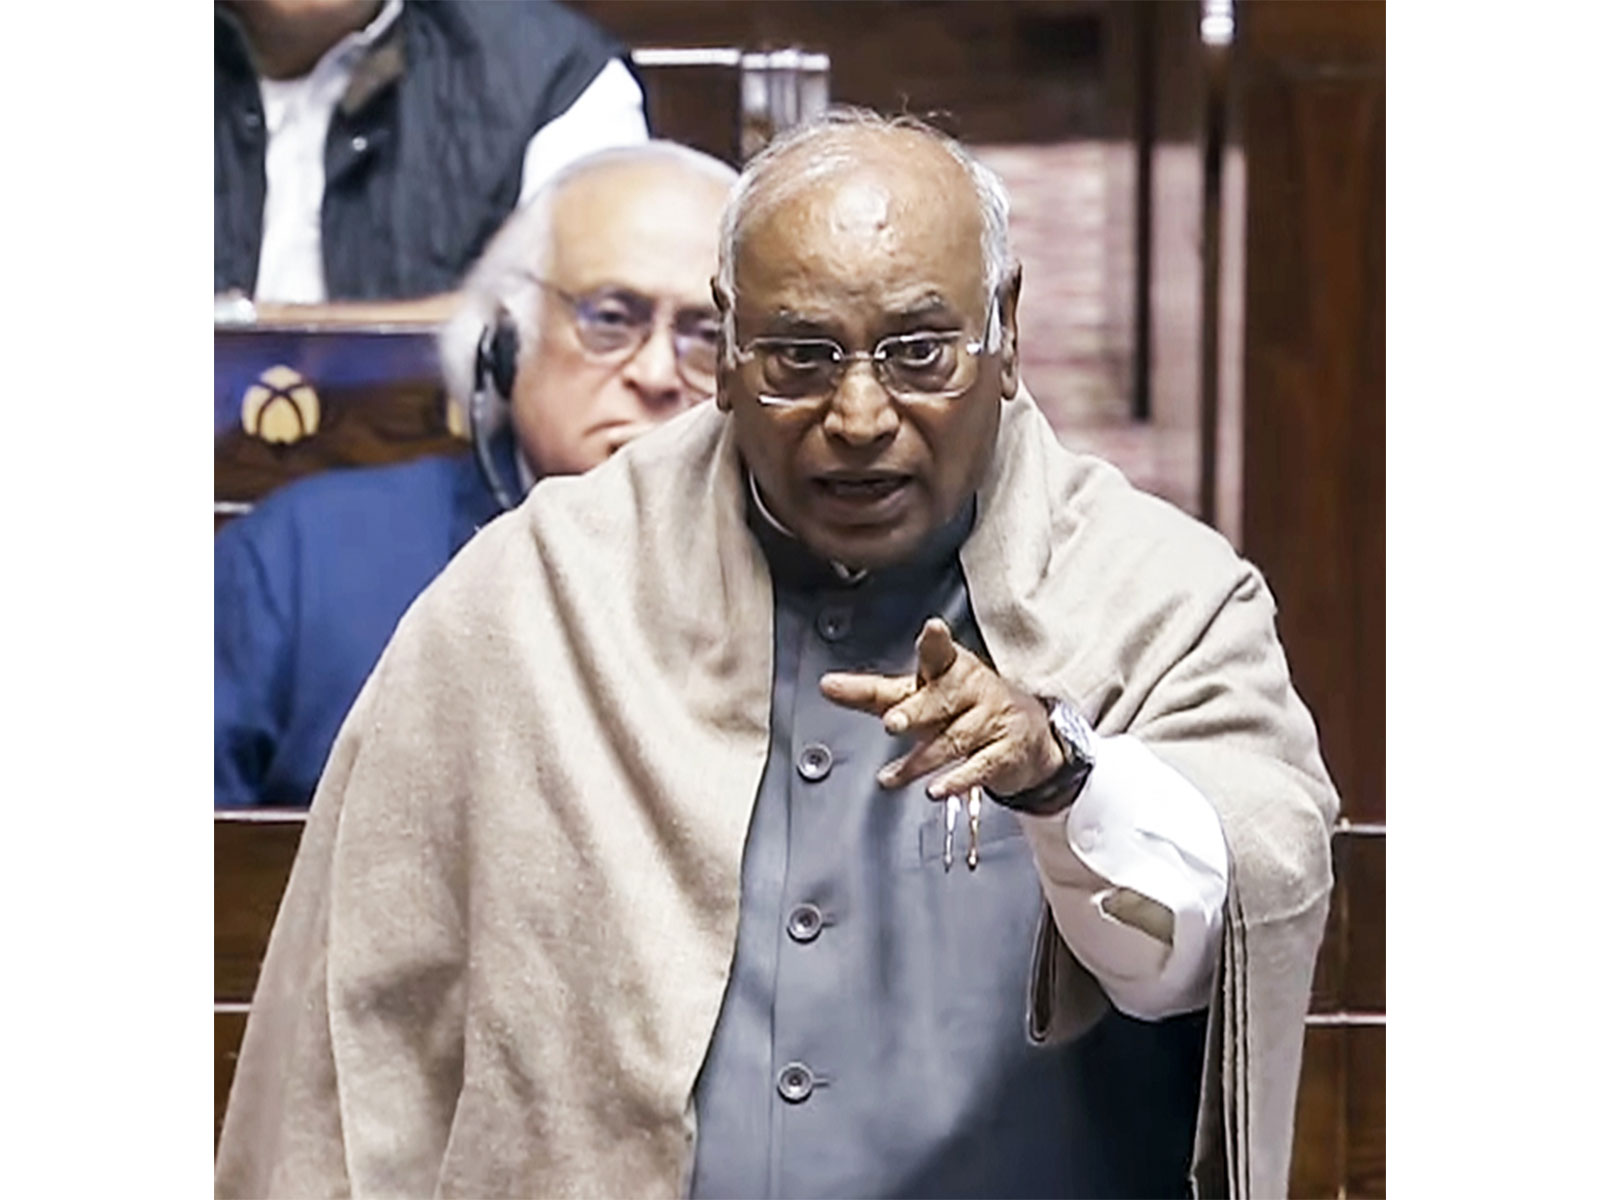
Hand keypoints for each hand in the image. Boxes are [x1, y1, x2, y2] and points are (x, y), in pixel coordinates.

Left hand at [819, 617, 1064, 799]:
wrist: (1027, 736)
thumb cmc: (962, 708)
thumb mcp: (920, 695)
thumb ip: (874, 694)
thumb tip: (827, 686)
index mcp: (949, 668)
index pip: (939, 653)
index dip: (936, 642)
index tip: (933, 630)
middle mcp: (972, 689)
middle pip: (941, 699)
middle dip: (915, 711)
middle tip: (891, 722)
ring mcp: (992, 719)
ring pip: (953, 739)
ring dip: (920, 760)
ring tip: (892, 777)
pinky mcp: (1005, 752)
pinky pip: (979, 767)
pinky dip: (956, 780)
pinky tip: (935, 789)